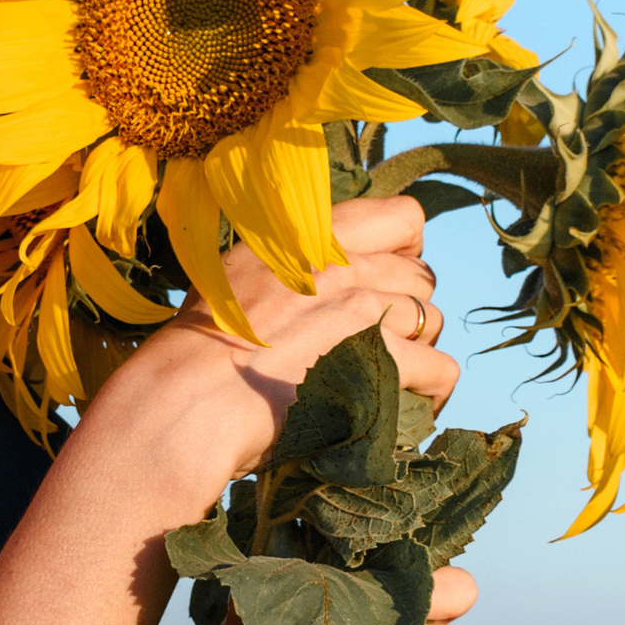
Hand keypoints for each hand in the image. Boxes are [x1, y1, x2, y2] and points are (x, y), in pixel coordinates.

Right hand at [91, 194, 460, 521]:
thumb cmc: (195, 349)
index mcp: (310, 235)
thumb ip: (286, 268)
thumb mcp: (235, 277)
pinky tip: (411, 407)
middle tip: (378, 344)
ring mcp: (364, 311)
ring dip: (417, 351)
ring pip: (432, 321)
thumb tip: (309, 287)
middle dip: (407, 310)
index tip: (385, 282)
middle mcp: (345, 264)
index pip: (403, 217)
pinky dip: (432, 391)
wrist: (185, 398)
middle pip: (420, 278)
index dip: (404, 253)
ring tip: (391, 380)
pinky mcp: (378, 362)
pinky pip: (439, 369)